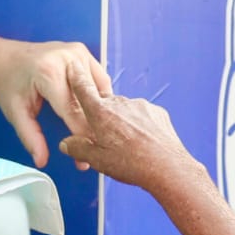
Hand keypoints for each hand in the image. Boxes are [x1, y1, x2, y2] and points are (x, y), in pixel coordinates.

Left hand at [0, 39, 112, 168]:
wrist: (4, 58)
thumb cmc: (9, 84)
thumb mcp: (15, 112)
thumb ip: (30, 137)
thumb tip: (41, 160)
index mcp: (49, 72)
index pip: (73, 111)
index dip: (81, 137)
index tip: (85, 159)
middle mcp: (68, 58)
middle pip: (91, 101)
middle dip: (94, 129)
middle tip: (95, 152)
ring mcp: (78, 53)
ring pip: (101, 91)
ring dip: (102, 114)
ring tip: (99, 136)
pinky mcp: (84, 52)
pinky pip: (101, 80)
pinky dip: (102, 99)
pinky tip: (99, 116)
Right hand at [58, 61, 199, 193]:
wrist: (167, 167)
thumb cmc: (133, 164)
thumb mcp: (97, 161)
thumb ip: (78, 149)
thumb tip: (68, 144)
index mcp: (101, 113)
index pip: (83, 88)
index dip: (76, 76)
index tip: (73, 67)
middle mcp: (120, 104)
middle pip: (105, 104)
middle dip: (103, 117)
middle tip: (106, 138)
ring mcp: (140, 106)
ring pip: (124, 110)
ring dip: (122, 122)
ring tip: (127, 145)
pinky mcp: (156, 112)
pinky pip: (142, 115)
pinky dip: (140, 125)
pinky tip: (142, 142)